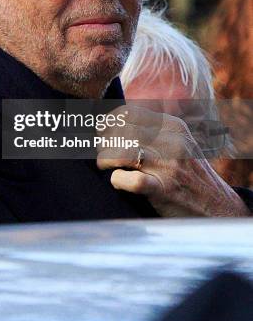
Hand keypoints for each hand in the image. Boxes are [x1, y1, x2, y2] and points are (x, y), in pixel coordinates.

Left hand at [96, 105, 248, 216]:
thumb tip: (111, 122)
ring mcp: (168, 166)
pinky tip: (119, 182)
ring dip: (105, 159)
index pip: (129, 113)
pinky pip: (132, 181)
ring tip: (105, 166)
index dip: (109, 122)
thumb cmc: (188, 174)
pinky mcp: (164, 189)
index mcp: (173, 126)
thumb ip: (153, 130)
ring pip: (121, 152)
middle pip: (120, 131)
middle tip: (102, 153)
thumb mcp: (179, 142)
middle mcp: (171, 142)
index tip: (103, 132)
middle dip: (103, 142)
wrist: (217, 207)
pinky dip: (118, 180)